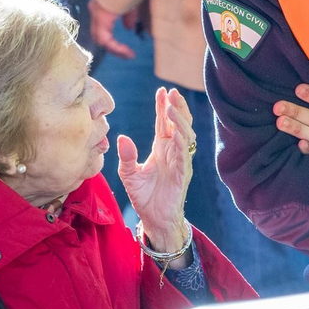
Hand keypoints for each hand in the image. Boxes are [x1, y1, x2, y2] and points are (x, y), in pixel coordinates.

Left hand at [87, 0, 134, 58]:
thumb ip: (128, 17)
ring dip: (114, 49)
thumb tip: (128, 28)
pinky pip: (106, 39)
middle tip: (125, 53)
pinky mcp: (102, 19)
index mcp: (100, 6)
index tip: (125, 46)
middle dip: (112, 47)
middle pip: (98, 35)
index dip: (111, 39)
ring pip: (100, 39)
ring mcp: (97, 15)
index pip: (100, 27)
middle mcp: (95, 11)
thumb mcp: (130, 3)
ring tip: (127, 55)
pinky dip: (116, 47)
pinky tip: (127, 51)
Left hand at [117, 87, 193, 250]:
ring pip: (185, 134)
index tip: (162, 90)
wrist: (154, 219)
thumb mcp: (129, 174)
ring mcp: (180, 160)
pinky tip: (177, 130)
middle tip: (171, 92)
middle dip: (176, 106)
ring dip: (180, 119)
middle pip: (178, 123)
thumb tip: (122, 137)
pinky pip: (185, 153)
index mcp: (162, 148)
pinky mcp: (183, 172)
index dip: (163, 106)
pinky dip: (182, 140)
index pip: (164, 122)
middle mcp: (173, 151)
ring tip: (172, 106)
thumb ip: (126, 156)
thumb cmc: (144, 196)